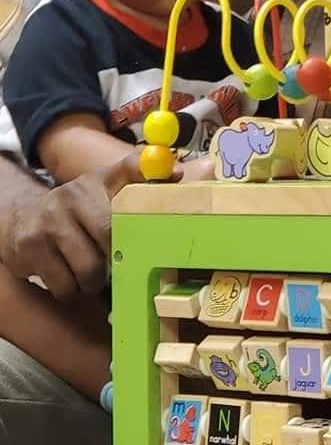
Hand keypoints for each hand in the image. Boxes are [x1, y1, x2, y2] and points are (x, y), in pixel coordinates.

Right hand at [0, 149, 179, 300]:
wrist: (22, 219)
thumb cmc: (78, 209)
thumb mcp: (106, 188)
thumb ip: (140, 180)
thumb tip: (179, 173)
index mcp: (98, 180)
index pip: (131, 170)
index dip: (152, 184)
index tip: (170, 195)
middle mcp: (73, 195)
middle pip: (111, 235)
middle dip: (120, 259)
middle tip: (121, 266)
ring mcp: (50, 221)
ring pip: (88, 269)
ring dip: (94, 281)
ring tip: (92, 273)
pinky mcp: (31, 248)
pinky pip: (64, 286)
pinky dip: (72, 290)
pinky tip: (69, 277)